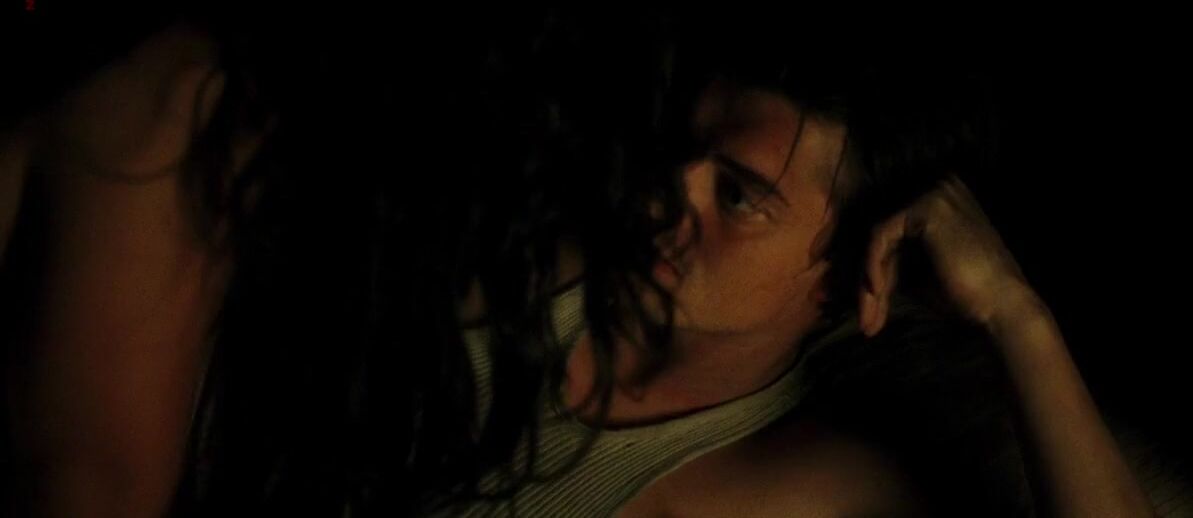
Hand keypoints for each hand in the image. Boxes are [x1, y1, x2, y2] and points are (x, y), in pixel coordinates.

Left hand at [858, 176, 1043, 336]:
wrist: (1001, 307)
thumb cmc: (967, 296)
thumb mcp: (922, 274)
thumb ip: (896, 262)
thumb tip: (860, 271)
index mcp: (944, 203)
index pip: (895, 238)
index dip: (876, 274)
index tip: (868, 310)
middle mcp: (941, 190)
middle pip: (886, 239)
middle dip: (870, 283)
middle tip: (866, 321)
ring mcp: (935, 194)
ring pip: (880, 239)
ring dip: (870, 281)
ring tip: (869, 316)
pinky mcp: (926, 207)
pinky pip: (882, 236)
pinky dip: (873, 266)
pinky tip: (876, 290)